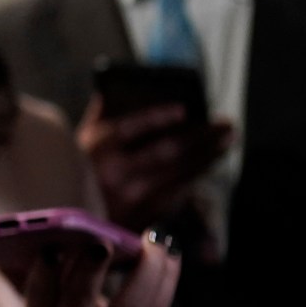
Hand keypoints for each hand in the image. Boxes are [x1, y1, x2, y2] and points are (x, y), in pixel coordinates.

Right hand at [24, 236, 178, 306]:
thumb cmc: (79, 288)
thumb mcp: (61, 273)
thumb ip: (56, 253)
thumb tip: (64, 224)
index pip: (39, 299)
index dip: (44, 277)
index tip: (50, 249)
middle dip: (88, 275)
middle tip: (101, 244)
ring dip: (143, 273)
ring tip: (155, 240)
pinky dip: (166, 278)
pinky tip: (171, 252)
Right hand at [77, 95, 229, 225]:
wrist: (77, 220)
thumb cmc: (83, 171)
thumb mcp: (83, 141)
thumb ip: (102, 113)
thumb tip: (125, 86)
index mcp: (97, 150)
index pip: (129, 128)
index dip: (157, 117)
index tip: (183, 109)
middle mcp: (115, 174)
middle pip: (167, 151)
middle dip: (201, 136)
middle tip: (226, 123)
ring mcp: (134, 196)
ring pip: (180, 172)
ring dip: (209, 155)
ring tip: (227, 139)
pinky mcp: (148, 214)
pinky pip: (181, 190)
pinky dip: (198, 174)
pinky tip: (212, 161)